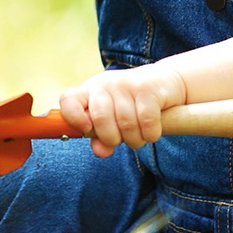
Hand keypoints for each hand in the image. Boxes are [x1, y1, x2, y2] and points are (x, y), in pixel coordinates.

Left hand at [59, 63, 186, 157]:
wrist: (164, 81)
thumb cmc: (133, 104)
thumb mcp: (113, 118)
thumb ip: (102, 137)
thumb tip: (100, 151)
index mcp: (90, 91)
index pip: (68, 100)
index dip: (72, 117)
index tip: (86, 129)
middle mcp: (105, 84)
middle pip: (100, 117)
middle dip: (112, 138)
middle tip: (122, 139)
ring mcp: (126, 84)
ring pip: (126, 123)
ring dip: (135, 139)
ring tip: (139, 135)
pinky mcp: (148, 88)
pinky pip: (147, 121)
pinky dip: (150, 134)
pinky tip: (151, 131)